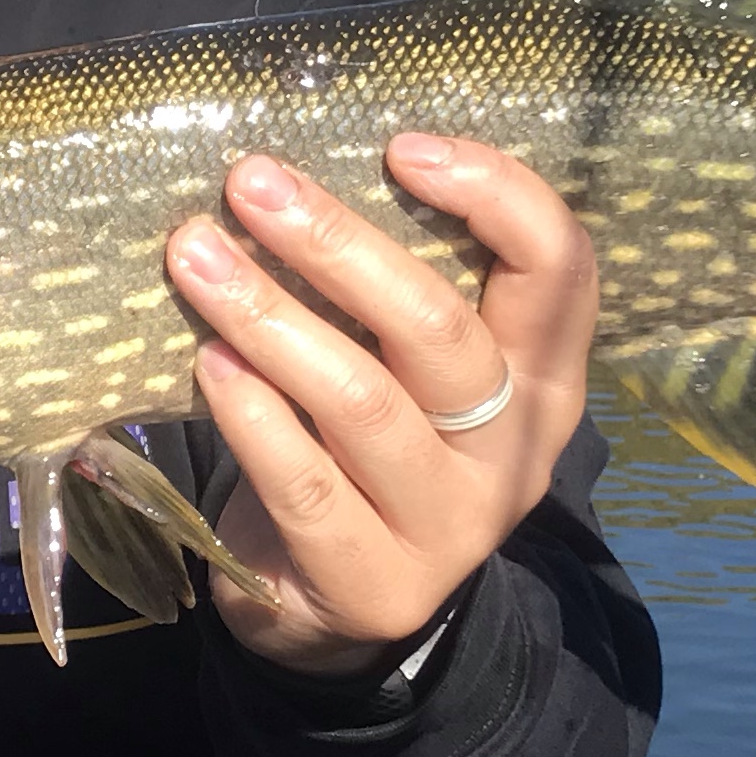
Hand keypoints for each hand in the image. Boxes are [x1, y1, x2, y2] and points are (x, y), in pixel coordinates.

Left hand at [163, 135, 598, 678]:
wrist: (333, 609)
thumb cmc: (359, 448)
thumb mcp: (406, 369)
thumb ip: (388, 291)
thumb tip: (295, 169)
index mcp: (544, 379)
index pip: (559, 267)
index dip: (493, 194)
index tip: (398, 147)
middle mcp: (513, 450)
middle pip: (438, 328)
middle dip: (335, 242)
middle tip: (251, 182)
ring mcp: (450, 525)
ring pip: (362, 401)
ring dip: (270, 316)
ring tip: (196, 256)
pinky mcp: (375, 581)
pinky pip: (306, 485)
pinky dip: (252, 417)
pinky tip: (209, 364)